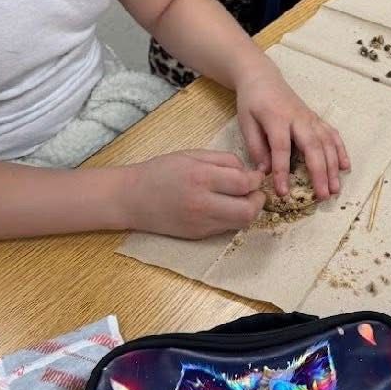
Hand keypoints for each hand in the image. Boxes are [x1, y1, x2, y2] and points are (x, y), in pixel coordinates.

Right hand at [125, 149, 265, 238]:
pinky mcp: (198, 235)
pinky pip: (226, 228)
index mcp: (201, 177)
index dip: (256, 180)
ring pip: (241, 224)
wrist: (131, 198)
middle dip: (258, 200)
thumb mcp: (192, 154)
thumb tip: (249, 172)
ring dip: (248, 211)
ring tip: (242, 199)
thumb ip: (224, 160)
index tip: (256, 175)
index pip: (244, 183)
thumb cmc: (161, 171)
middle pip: (248, 210)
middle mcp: (202, 203)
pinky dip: (232, 218)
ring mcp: (200, 223)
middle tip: (255, 191)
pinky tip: (225, 207)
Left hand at [235, 63, 349, 201]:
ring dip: (333, 166)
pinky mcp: (316, 118)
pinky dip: (341, 150)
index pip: (281, 148)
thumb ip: (255, 147)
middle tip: (323, 195)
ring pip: (327, 143)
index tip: (283, 192)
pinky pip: (332, 135)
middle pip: (313, 147)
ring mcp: (310, 118)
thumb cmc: (252, 102)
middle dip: (320, 173)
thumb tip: (265, 172)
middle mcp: (298, 118)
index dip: (283, 172)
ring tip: (335, 188)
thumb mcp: (246, 122)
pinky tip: (346, 167)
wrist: (263, 78)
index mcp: (277, 118)